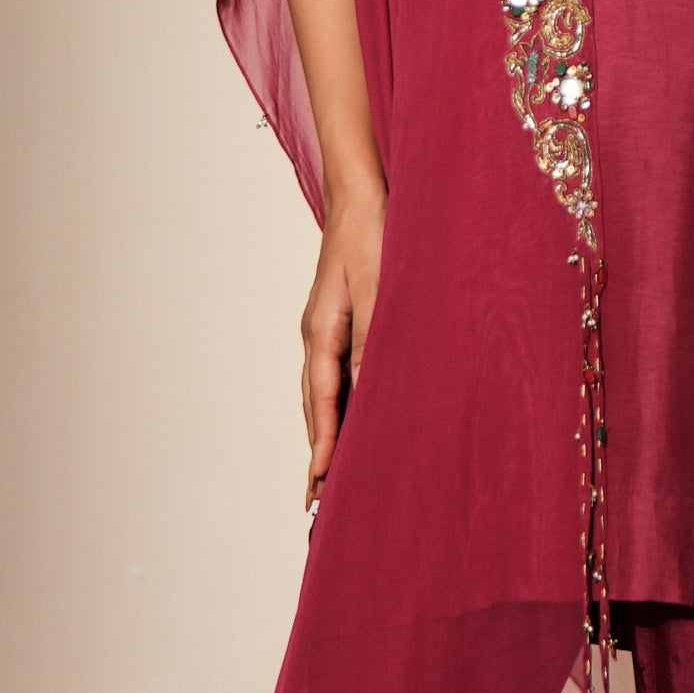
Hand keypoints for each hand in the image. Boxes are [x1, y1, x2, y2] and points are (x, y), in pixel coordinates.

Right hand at [301, 185, 384, 507]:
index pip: (323, 401)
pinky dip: (337, 404)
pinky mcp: (338, 319)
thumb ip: (373, 340)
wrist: (362, 193)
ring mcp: (324, 328)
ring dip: (325, 432)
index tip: (321, 484)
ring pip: (321, 392)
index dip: (324, 444)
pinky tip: (350, 417)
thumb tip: (369, 391)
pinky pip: (333, 373)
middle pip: (314, 405)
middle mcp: (317, 335)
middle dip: (316, 451)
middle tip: (316, 500)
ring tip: (328, 473)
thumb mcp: (378, 289)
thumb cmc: (374, 235)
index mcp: (322, 332)